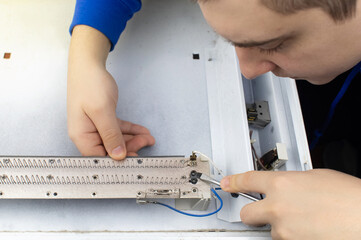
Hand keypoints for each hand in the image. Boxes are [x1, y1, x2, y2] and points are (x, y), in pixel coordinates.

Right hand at [67, 25, 154, 159]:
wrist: (89, 65)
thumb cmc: (90, 85)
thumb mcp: (102, 111)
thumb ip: (110, 134)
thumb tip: (117, 155)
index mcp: (82, 136)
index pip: (99, 157)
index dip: (117, 160)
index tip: (134, 159)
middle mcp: (88, 134)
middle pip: (110, 149)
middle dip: (130, 148)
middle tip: (145, 143)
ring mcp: (96, 127)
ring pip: (117, 139)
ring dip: (134, 139)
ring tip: (149, 138)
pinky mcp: (104, 120)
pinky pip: (119, 129)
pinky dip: (131, 130)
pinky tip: (143, 132)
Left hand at [220, 169, 360, 238]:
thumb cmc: (348, 197)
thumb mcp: (316, 177)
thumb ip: (293, 181)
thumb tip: (285, 186)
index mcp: (282, 183)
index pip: (248, 180)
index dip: (234, 182)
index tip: (226, 184)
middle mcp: (277, 206)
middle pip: (247, 213)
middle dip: (253, 213)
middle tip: (265, 211)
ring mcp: (283, 229)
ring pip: (271, 230)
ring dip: (282, 226)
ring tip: (306, 220)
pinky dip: (294, 236)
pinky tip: (310, 229)